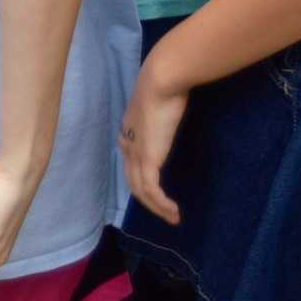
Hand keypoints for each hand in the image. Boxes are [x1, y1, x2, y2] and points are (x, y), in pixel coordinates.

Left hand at [121, 53, 189, 224]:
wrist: (160, 82)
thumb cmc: (165, 87)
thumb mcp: (161, 102)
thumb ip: (163, 110)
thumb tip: (173, 106)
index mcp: (129, 131)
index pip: (131, 161)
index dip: (141, 178)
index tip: (156, 189)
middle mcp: (128, 144)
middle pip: (133, 180)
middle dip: (148, 200)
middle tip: (165, 212)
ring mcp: (135, 154)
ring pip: (141, 190)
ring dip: (157, 207)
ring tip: (173, 218)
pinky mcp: (147, 160)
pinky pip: (151, 189)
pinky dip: (161, 203)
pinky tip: (173, 211)